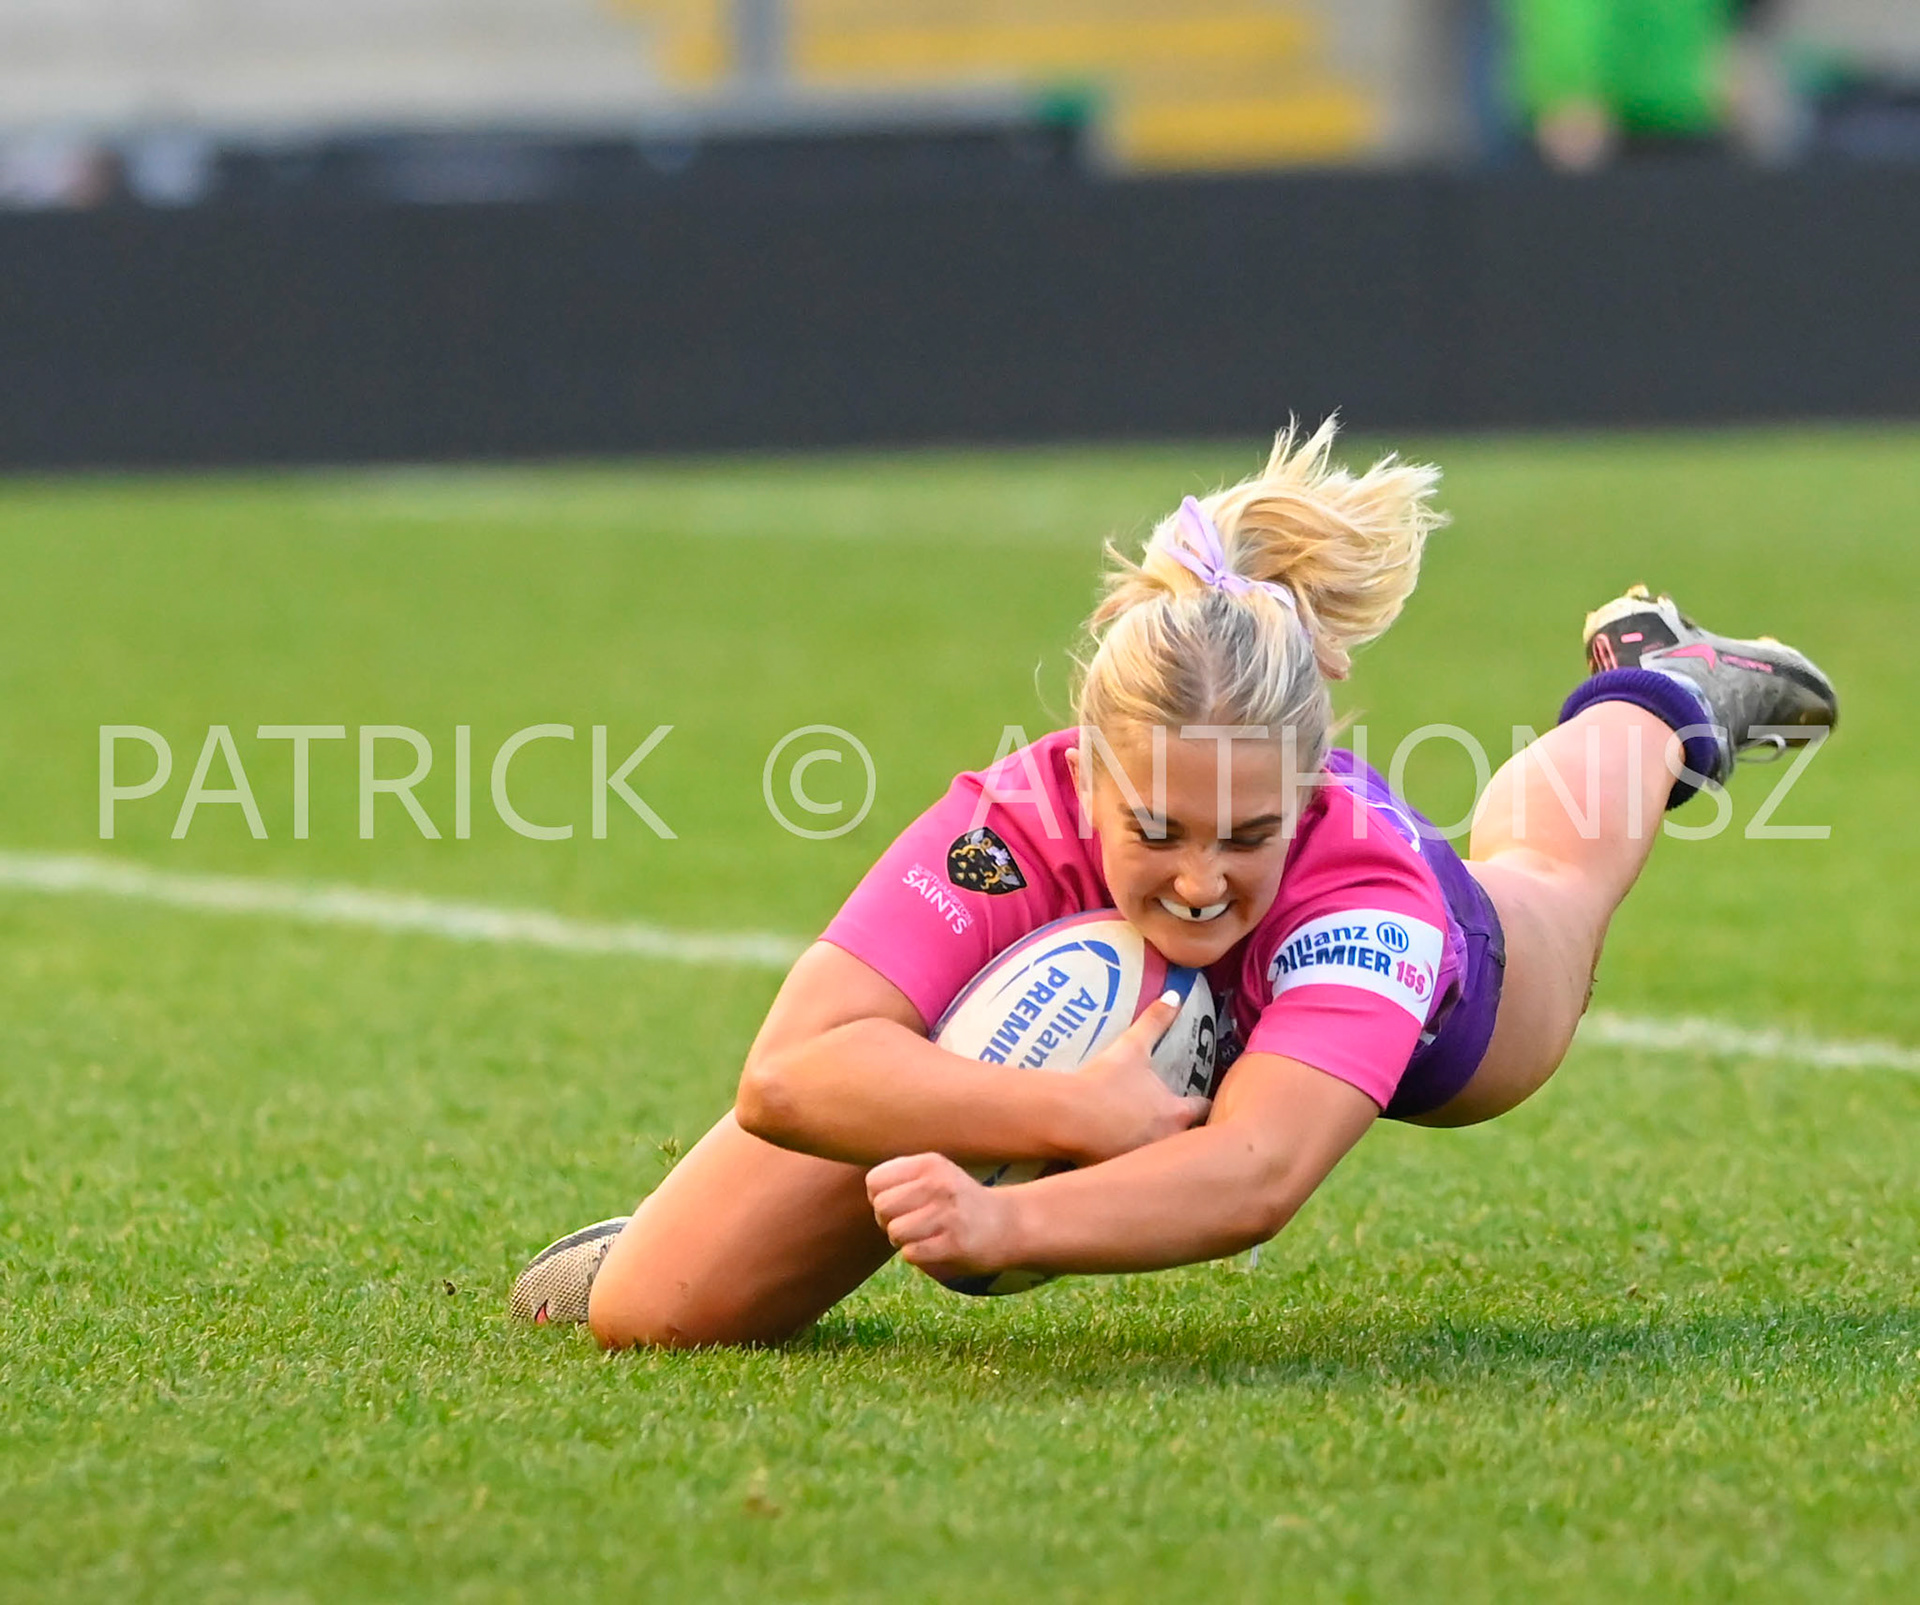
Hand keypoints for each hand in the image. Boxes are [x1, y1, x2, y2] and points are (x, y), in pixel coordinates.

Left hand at [867, 1153, 1019, 1281]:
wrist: (1007, 1224)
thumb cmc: (959, 1201)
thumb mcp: (936, 1174)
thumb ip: (902, 1176)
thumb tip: (871, 1193)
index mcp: (930, 1163)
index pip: (875, 1180)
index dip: (878, 1197)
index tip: (898, 1204)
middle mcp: (939, 1184)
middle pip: (881, 1206)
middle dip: (887, 1221)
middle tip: (909, 1223)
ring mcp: (948, 1214)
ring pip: (894, 1232)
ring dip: (903, 1241)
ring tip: (922, 1235)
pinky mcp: (955, 1244)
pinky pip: (911, 1253)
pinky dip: (917, 1255)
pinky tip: (934, 1247)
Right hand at [1072, 993, 1210, 1164]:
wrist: (1069, 1116)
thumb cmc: (1104, 1080)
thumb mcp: (1131, 1047)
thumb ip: (1155, 1020)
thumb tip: (1175, 994)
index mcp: (1176, 1112)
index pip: (1204, 1109)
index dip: (1204, 1103)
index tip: (1204, 1100)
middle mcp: (1170, 1141)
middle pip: (1192, 1141)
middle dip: (1191, 1134)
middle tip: (1184, 1126)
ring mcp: (1148, 1162)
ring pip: (1166, 1160)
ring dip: (1164, 1153)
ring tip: (1157, 1148)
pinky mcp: (1125, 1175)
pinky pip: (1139, 1174)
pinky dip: (1137, 1169)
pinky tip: (1127, 1164)